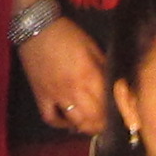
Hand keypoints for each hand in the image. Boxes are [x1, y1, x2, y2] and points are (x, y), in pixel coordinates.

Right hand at [21, 16, 110, 135]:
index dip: (114, 112)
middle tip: (107, 123)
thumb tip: (115, 82)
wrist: (36, 28)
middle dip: (102, 124)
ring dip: (85, 127)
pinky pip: (50, 118)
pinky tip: (68, 122)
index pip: (106, 103)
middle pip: (93, 117)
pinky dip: (60, 124)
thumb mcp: (92, 46)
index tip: (119, 114)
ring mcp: (56, 96)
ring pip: (74, 122)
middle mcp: (74, 90)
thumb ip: (103, 66)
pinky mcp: (41, 96)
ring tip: (92, 126)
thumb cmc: (67, 34)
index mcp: (90, 75)